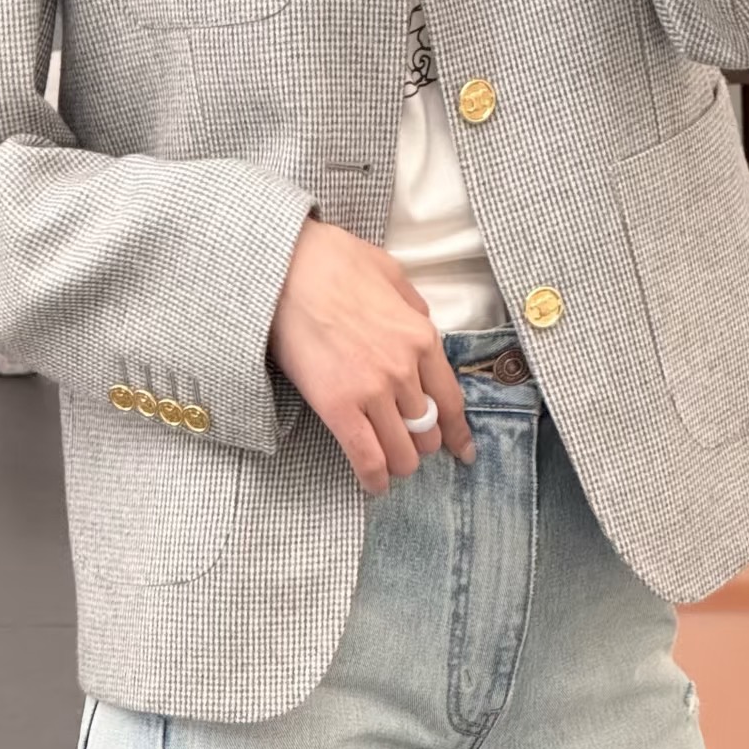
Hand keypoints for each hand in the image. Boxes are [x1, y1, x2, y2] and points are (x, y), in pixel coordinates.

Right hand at [267, 215, 477, 494]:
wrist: (286, 269)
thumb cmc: (334, 263)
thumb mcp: (390, 272)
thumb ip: (412, 305)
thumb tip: (419, 323)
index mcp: (422, 338)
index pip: (452, 401)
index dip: (458, 433)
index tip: (462, 451)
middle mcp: (405, 370)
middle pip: (427, 431)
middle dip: (420, 442)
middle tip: (406, 442)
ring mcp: (372, 391)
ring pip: (402, 451)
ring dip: (399, 462)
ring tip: (389, 463)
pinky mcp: (338, 407)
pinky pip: (366, 457)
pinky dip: (374, 478)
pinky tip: (374, 485)